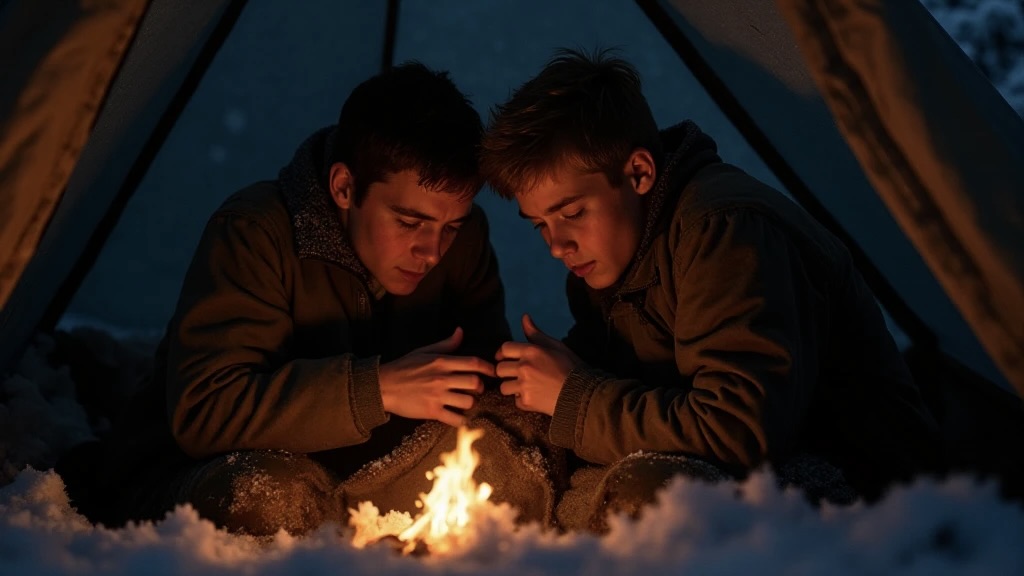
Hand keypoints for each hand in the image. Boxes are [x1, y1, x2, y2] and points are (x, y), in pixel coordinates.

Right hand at [378, 327, 495, 426]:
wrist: (383, 386)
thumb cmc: (404, 367)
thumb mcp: (425, 351)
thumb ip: (446, 344)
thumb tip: (461, 331)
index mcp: (442, 362)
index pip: (473, 363)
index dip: (488, 368)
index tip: (492, 372)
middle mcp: (442, 378)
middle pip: (475, 383)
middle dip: (480, 387)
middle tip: (476, 389)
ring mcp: (437, 396)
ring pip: (469, 401)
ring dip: (471, 403)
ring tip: (465, 402)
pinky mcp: (432, 412)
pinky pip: (456, 419)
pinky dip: (462, 420)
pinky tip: (459, 416)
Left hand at [495, 314, 582, 415]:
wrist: (582, 393)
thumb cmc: (570, 366)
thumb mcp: (555, 346)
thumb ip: (536, 333)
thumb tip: (524, 317)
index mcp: (531, 351)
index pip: (505, 348)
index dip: (504, 353)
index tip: (507, 359)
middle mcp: (524, 367)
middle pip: (500, 368)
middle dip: (506, 371)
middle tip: (516, 374)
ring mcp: (524, 386)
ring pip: (504, 387)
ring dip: (512, 387)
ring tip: (524, 387)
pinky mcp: (526, 402)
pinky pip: (515, 400)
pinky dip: (522, 400)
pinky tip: (533, 397)